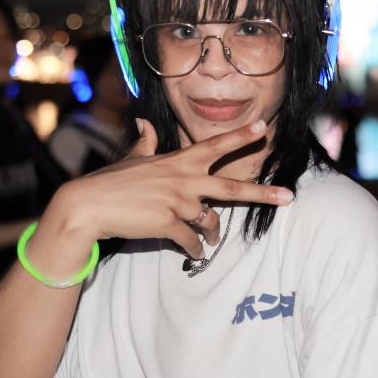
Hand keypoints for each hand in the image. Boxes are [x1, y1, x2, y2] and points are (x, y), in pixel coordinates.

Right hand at [39, 119, 293, 261]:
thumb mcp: (133, 159)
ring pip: (210, 221)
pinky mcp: (169, 225)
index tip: (262, 128)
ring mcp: (178, 203)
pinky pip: (191, 241)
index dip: (240, 136)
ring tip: (213, 242)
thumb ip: (146, 143)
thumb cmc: (110, 182)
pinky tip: (195, 254)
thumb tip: (143, 122)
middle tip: (288, 197)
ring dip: (213, 235)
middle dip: (263, 193)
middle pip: (232, 186)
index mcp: (178, 162)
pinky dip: (195, 249)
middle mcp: (184, 180)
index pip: (215, 145)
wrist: (89, 206)